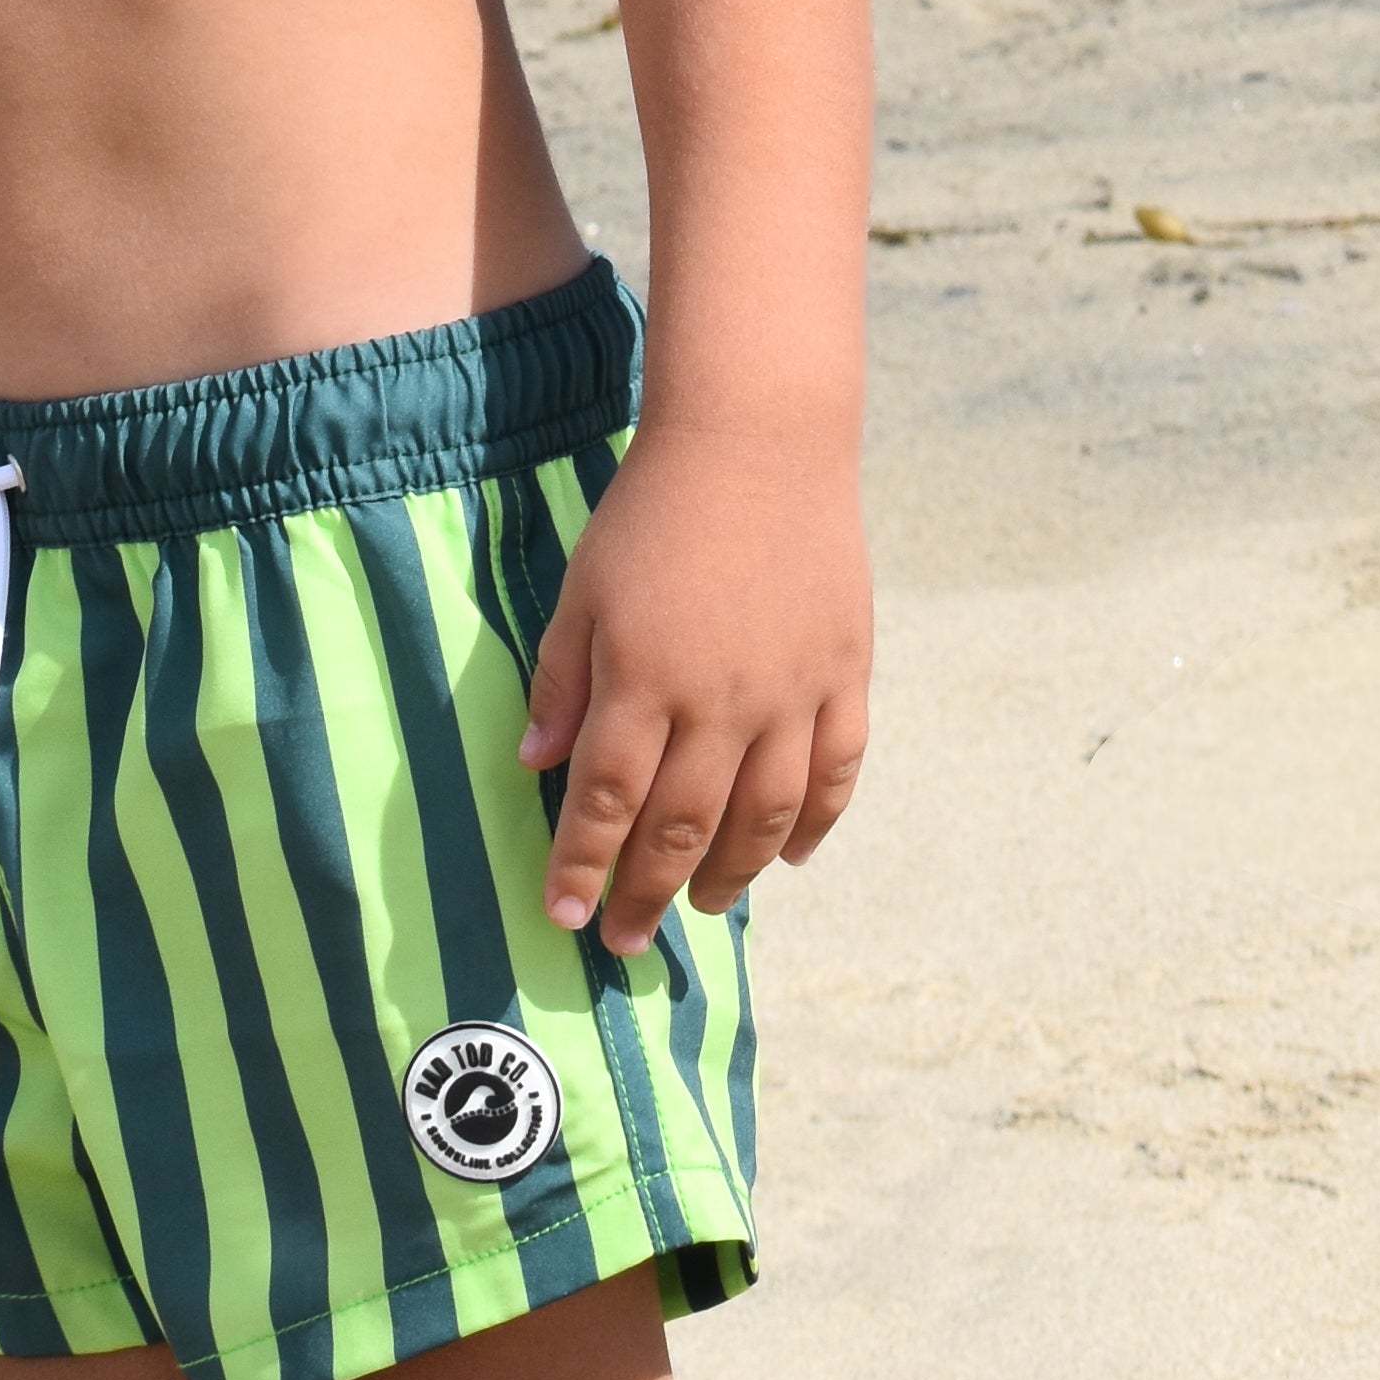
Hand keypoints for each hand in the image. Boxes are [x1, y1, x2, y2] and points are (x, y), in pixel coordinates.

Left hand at [517, 426, 868, 950]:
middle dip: (646, 894)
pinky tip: (790, 858)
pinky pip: (836, 773)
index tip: (564, 915)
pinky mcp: (844, 674)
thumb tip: (535, 766)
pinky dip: (815, 826)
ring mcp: (791, 693)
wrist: (757, 439)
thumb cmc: (652, 509)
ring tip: (700, 907)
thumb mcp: (583, 586)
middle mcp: (721, 701)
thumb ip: (561, 679)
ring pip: (763, 818)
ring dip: (729, 875)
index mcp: (644, 678)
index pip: (606, 800)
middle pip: (681, 826)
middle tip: (625, 940)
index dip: (583, 866)